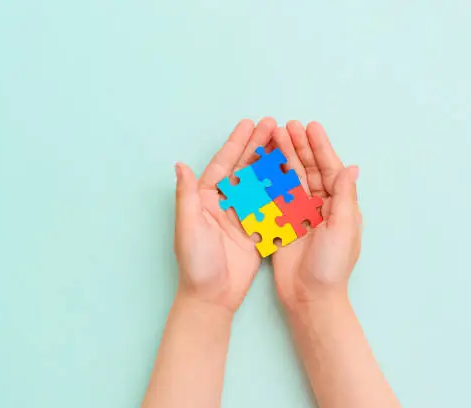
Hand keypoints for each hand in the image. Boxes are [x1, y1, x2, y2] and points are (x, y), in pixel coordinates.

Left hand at [174, 118, 277, 311]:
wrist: (212, 297)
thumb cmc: (196, 263)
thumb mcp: (188, 227)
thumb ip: (187, 196)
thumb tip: (180, 165)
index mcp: (204, 199)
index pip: (222, 165)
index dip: (236, 144)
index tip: (249, 124)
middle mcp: (223, 203)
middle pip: (243, 168)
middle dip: (256, 146)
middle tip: (272, 125)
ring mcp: (240, 216)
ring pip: (258, 182)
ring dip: (269, 162)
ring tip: (284, 142)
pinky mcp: (255, 230)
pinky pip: (269, 204)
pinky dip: (279, 188)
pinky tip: (291, 174)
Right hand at [271, 121, 361, 310]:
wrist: (310, 297)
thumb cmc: (332, 266)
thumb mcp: (343, 229)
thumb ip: (345, 197)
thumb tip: (352, 167)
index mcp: (340, 206)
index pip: (331, 169)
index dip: (321, 147)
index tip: (310, 127)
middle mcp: (322, 206)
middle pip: (310, 169)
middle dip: (299, 147)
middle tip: (287, 125)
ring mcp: (301, 214)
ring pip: (292, 179)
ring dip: (284, 158)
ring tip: (273, 136)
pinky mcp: (284, 223)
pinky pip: (277, 195)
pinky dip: (271, 178)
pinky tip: (262, 162)